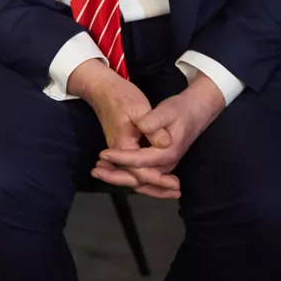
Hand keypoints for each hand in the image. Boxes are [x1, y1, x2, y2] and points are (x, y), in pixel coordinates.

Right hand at [68, 59, 181, 198]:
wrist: (102, 89)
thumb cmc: (120, 96)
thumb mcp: (139, 108)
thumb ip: (153, 126)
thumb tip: (166, 143)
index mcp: (123, 145)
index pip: (140, 171)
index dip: (158, 179)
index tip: (176, 184)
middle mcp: (119, 152)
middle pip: (135, 179)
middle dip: (156, 188)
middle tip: (178, 191)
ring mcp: (119, 150)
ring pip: (133, 175)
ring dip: (151, 185)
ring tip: (171, 190)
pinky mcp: (121, 147)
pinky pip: (132, 168)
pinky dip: (144, 176)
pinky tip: (156, 178)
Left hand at [98, 74, 225, 186]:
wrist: (194, 112)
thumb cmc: (179, 110)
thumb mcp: (167, 110)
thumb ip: (154, 120)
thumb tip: (143, 127)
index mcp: (167, 152)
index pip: (140, 161)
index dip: (120, 158)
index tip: (103, 154)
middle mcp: (167, 163)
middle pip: (139, 177)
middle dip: (115, 176)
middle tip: (95, 171)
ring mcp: (164, 166)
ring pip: (140, 180)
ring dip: (119, 178)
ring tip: (98, 172)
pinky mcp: (160, 164)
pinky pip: (143, 177)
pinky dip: (127, 177)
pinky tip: (111, 172)